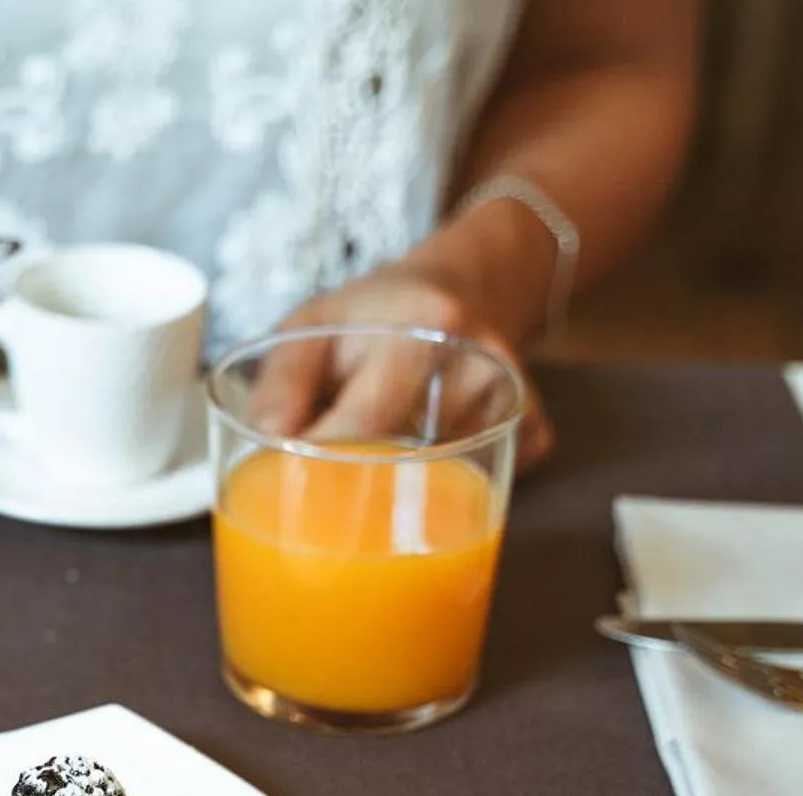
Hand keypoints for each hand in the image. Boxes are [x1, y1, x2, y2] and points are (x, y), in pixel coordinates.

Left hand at [246, 260, 552, 469]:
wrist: (460, 286)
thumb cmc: (369, 319)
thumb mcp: (312, 325)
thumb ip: (282, 381)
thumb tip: (269, 440)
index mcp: (421, 321)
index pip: (368, 420)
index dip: (325, 466)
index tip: (292, 491)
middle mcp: (478, 356)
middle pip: (412, 462)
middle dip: (364, 490)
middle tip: (328, 502)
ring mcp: (513, 396)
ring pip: (442, 481)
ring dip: (401, 485)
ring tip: (383, 449)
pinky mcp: (533, 429)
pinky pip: (483, 490)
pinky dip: (448, 492)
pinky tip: (429, 456)